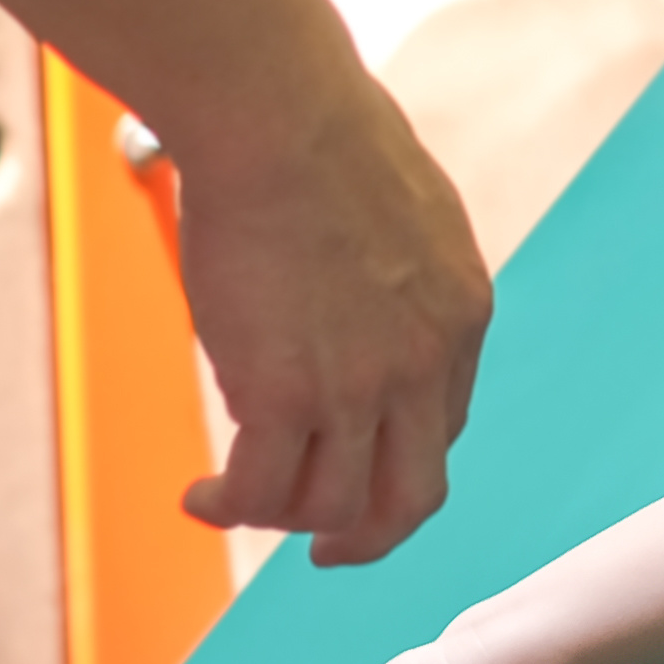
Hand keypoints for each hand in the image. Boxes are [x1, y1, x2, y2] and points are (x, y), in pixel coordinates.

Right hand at [161, 65, 493, 564]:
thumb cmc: (318, 132)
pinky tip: (202, 496)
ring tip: (229, 500)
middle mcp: (425, 365)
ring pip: (334, 505)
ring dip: (282, 519)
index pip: (443, 424)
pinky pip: (262, 491)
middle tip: (327, 549)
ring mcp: (359, 388)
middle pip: (413, 494)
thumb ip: (392, 266)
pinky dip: (231, 507)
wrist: (280, 113)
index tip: (352, 463)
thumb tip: (347, 282)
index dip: (395, 455)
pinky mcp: (284, 394)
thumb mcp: (400, 206)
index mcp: (461, 315)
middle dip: (369, 534)